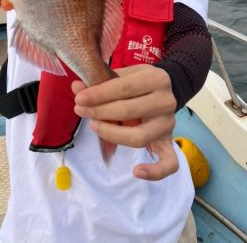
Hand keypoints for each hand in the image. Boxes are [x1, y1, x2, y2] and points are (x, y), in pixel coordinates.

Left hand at [72, 64, 178, 179]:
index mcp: (156, 79)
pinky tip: (136, 171)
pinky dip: (154, 172)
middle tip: (81, 110)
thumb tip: (77, 87)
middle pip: (129, 111)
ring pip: (140, 137)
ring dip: (112, 135)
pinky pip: (169, 163)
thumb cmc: (138, 82)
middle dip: (100, 112)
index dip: (99, 94)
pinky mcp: (169, 142)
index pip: (124, 88)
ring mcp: (169, 124)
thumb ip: (101, 81)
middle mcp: (167, 101)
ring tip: (94, 127)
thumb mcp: (123, 75)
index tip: (80, 99)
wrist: (166, 89)